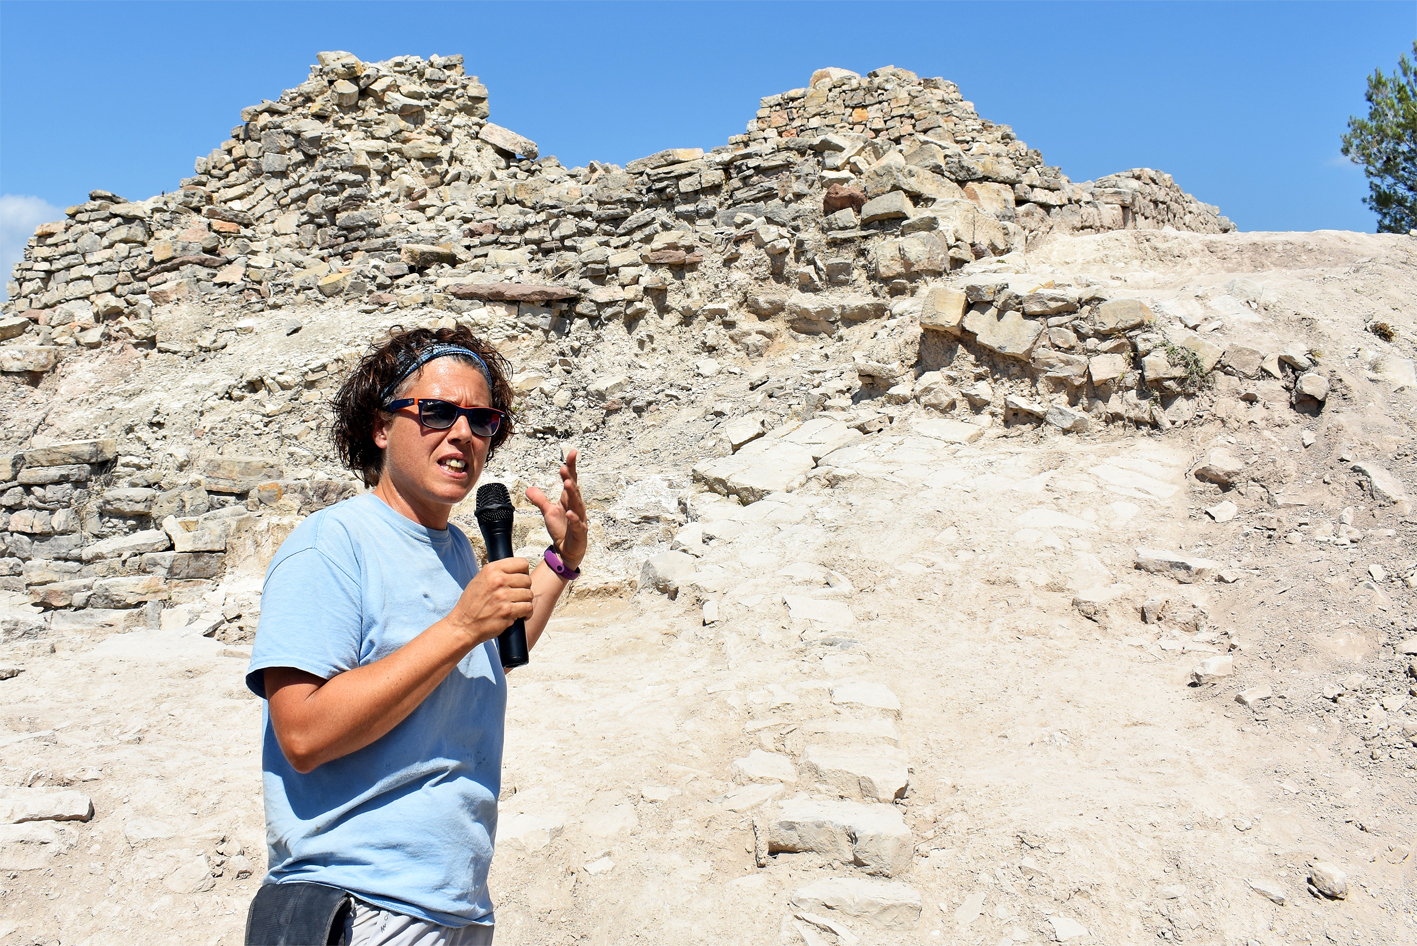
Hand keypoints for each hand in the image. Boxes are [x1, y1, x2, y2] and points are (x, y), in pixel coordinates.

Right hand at [451, 557, 531, 644]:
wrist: (464, 625)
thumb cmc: (471, 604)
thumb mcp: (480, 580)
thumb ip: (497, 573)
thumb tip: (516, 570)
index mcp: (492, 569)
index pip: (522, 564)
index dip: (523, 572)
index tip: (519, 580)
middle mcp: (498, 580)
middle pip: (527, 580)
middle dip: (524, 588)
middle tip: (517, 596)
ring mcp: (504, 596)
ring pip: (529, 594)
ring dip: (525, 601)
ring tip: (516, 605)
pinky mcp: (508, 611)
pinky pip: (528, 608)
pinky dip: (526, 613)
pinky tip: (520, 614)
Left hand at [526, 448, 587, 570]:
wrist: (567, 550)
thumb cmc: (561, 529)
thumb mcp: (548, 512)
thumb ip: (540, 500)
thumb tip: (528, 489)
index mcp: (569, 500)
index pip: (571, 480)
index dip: (572, 467)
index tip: (572, 453)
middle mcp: (576, 507)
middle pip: (574, 490)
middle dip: (570, 478)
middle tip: (565, 467)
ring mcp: (579, 519)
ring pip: (577, 505)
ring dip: (573, 494)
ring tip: (568, 484)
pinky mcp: (580, 532)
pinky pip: (578, 524)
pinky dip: (574, 519)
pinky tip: (569, 513)